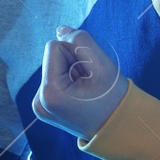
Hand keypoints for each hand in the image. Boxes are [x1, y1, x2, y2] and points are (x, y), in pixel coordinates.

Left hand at [31, 26, 127, 140]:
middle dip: (73, 64)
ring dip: (72, 72)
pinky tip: (81, 96)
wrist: (120, 128)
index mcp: (49, 93)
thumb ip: (80, 41)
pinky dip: (69, 82)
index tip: (89, 74)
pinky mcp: (45, 106)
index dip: (76, 54)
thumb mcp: (102, 65)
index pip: (55, 47)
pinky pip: (55, 78)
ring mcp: (40, 106)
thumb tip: (60, 30)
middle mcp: (39, 102)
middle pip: (53, 57)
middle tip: (91, 85)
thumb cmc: (113, 99)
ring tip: (87, 92)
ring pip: (55, 66)